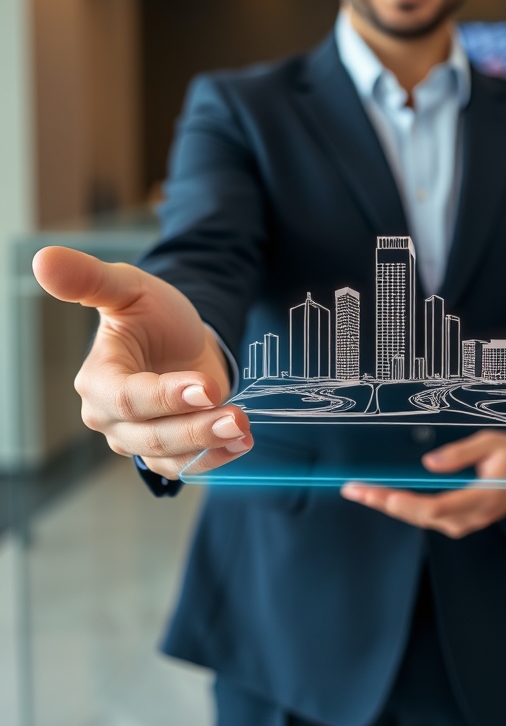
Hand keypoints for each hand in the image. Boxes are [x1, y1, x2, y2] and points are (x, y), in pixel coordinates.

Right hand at [32, 247, 252, 479]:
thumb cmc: (150, 312)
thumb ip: (90, 278)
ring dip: (208, 446)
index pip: (125, 398)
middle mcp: (110, 417)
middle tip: (237, 417)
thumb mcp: (126, 287)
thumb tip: (43, 259)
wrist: (182, 336)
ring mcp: (136, 438)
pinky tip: (241, 444)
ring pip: (168, 455)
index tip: (204, 386)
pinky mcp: (163, 452)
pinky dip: (213, 459)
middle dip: (195, 428)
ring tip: (244, 430)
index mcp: (97, 379)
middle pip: (149, 434)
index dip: (164, 396)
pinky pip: (183, 467)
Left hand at [340, 430, 505, 538]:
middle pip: (422, 516)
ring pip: (422, 519)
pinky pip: (428, 517)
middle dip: (386, 503)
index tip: (380, 493)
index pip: (439, 507)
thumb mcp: (492, 442)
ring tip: (361, 492)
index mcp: (483, 498)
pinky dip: (404, 507)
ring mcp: (467, 522)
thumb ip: (461, 452)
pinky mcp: (461, 520)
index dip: (406, 502)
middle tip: (355, 490)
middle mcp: (473, 516)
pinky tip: (384, 497)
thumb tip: (428, 462)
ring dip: (390, 506)